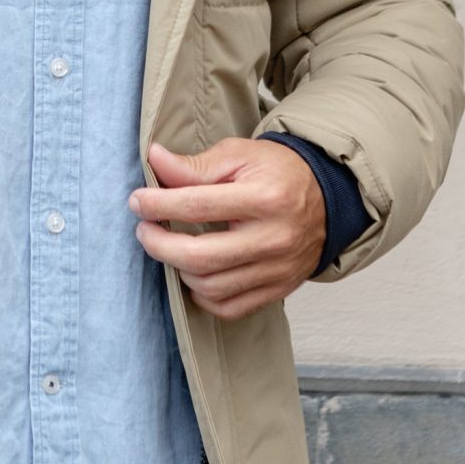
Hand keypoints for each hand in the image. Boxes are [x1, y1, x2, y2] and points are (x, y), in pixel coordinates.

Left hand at [128, 138, 324, 320]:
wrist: (326, 198)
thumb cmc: (277, 172)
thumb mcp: (239, 155)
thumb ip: (195, 164)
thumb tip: (154, 160)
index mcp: (266, 197)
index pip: (198, 206)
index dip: (159, 204)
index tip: (137, 201)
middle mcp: (274, 239)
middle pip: (201, 256)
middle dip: (159, 245)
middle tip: (144, 230)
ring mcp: (278, 270)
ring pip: (211, 287)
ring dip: (178, 269)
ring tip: (169, 247)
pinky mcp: (279, 290)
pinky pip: (230, 308)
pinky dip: (203, 296)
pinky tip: (194, 272)